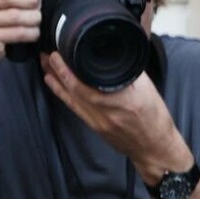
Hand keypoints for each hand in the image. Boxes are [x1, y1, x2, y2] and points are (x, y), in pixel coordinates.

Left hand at [41, 53, 188, 180]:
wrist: (154, 148)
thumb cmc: (155, 119)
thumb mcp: (147, 88)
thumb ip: (128, 70)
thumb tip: (112, 52)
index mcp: (125, 98)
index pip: (91, 79)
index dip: (70, 65)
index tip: (60, 50)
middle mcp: (109, 111)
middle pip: (75, 87)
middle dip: (57, 69)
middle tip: (47, 53)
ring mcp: (99, 121)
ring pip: (71, 97)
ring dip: (55, 79)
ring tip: (44, 64)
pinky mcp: (94, 127)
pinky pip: (74, 107)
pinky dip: (61, 93)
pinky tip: (52, 83)